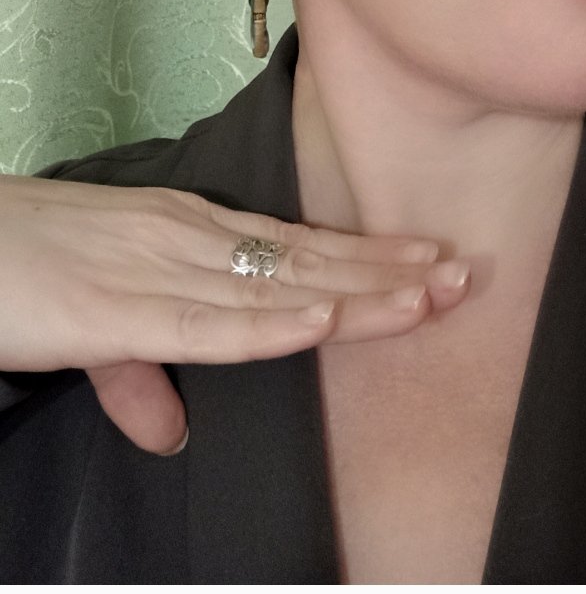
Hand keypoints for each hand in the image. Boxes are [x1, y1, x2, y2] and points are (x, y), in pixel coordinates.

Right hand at [0, 175, 468, 454]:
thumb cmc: (24, 264)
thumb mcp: (93, 321)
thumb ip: (137, 375)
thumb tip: (173, 431)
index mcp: (187, 232)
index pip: (296, 246)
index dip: (366, 255)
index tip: (428, 259)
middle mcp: (188, 240)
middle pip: (307, 260)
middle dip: (387, 270)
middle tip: (462, 275)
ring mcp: (160, 268)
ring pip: (278, 285)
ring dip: (357, 294)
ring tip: (425, 297)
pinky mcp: (119, 307)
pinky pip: (210, 321)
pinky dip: (270, 324)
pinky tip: (323, 322)